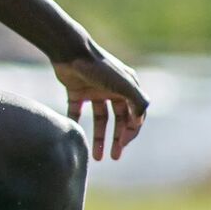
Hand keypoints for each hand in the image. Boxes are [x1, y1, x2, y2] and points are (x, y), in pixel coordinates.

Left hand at [51, 45, 148, 160]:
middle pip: (118, 120)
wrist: (71, 52)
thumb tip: (140, 122)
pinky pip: (77, 112)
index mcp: (127, 88)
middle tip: (113, 157)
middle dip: (117, 139)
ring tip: (96, 157)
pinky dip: (76, 123)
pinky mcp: (76, 91)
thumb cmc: (100, 68)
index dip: (130, 133)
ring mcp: (94, 90)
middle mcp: (112, 89)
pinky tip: (75, 137)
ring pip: (100, 119)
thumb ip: (138, 102)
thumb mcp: (124, 85)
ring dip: (99, 137)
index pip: (134, 116)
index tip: (122, 146)